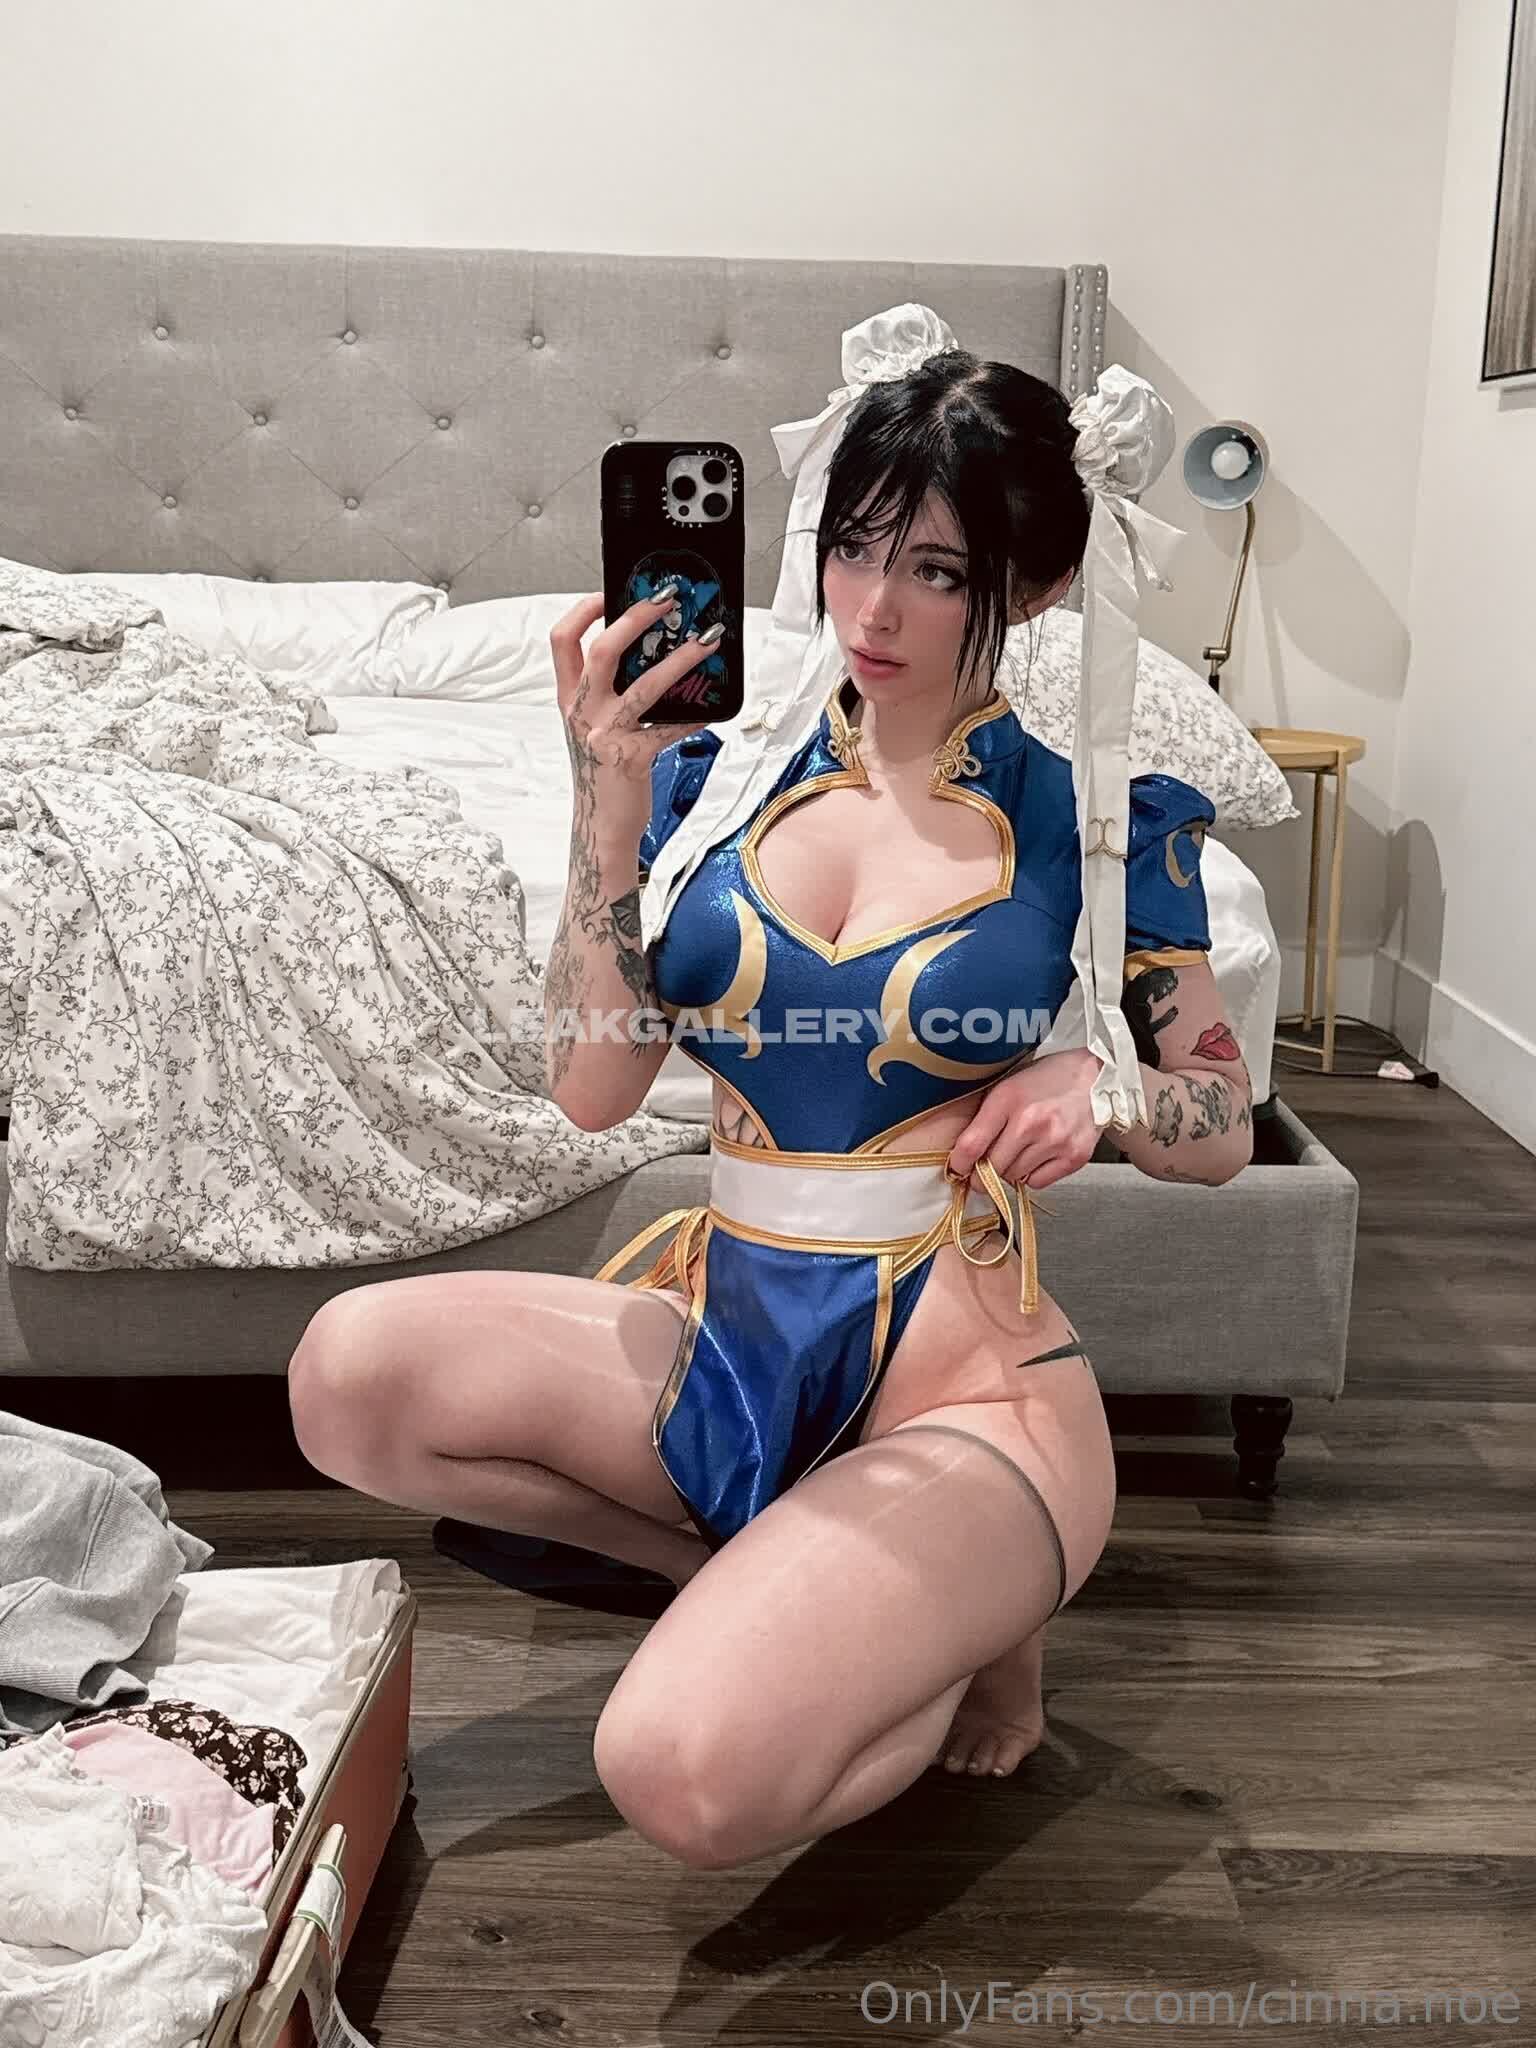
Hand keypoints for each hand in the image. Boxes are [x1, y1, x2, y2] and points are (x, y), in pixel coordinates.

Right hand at [549, 589, 718, 802]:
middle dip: (637, 617)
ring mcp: (604, 734)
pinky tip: (711, 709)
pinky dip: (693, 717)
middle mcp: (582, 712)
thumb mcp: (592, 727)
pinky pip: (668, 729)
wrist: (600, 825)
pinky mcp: (630, 757)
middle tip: (668, 599)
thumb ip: (608, 694)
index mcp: (569, 699)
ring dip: (681, 659)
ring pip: (645, 685)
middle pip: (603, 650)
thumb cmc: (603, 773)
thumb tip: (649, 654)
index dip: (584, 610)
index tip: (609, 590)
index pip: (563, 640)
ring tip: (708, 641)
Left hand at [946, 1048, 1101, 1192]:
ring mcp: (1054, 1141)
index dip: (958, 1164)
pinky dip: (1033, 1175)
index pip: (971, 1145)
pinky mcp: (1073, 1157)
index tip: (957, 1168)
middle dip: (982, 1173)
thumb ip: (986, 1117)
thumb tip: (964, 1154)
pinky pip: (1037, 1182)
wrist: (1096, 1077)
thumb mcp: (1009, 1085)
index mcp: (1008, 1098)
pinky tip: (1038, 1156)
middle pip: (991, 1168)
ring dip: (1009, 1171)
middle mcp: (1031, 1122)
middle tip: (983, 1168)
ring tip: (1019, 1152)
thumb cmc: (1048, 1080)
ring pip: (1013, 1178)